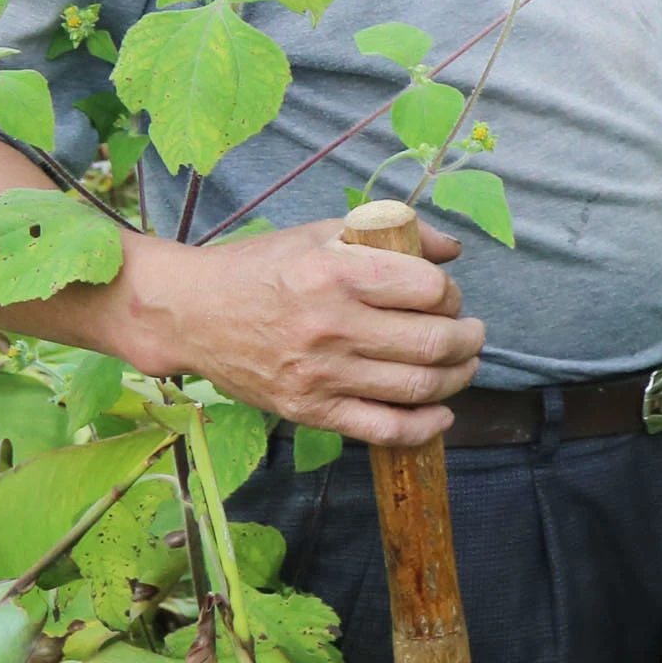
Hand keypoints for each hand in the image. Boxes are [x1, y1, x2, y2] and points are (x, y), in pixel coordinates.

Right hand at [114, 220, 483, 447]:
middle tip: (472, 333)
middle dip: (469, 339)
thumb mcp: (323, 233)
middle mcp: (333, 327)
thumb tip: (453, 251)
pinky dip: (425, 426)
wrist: (189, 312)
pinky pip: (383, 429)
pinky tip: (442, 414)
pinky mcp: (309, 411)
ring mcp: (321, 375)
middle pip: (434, 342)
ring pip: (419, 386)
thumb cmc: (261, 267)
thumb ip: (393, 233)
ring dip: (458, 377)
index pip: (431, 290)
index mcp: (339, 275)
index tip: (448, 296)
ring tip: (464, 364)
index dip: (452, 294)